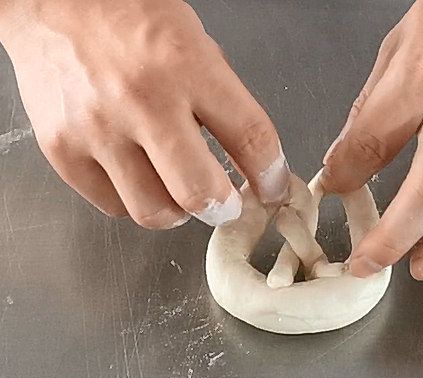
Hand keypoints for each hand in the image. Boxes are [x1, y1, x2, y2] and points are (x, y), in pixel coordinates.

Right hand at [0, 0, 288, 228]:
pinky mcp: (61, 150)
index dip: (270, 175)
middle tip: (227, 204)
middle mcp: (143, 101)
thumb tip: (247, 161)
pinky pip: (112, 205)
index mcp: (187, 66)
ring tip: (179, 191)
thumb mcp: (194, 43)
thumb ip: (223, 101)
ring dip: (178, 211)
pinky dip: (134, 200)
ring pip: (154, 212)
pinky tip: (138, 177)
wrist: (50, 2)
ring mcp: (98, 130)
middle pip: (200, 193)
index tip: (272, 188)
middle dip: (225, 209)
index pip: (250, 137)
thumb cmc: (129, 17)